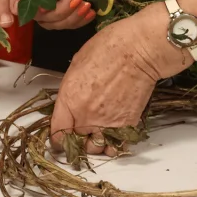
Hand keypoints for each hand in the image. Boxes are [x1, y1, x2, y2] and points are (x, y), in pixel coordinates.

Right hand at [30, 0, 119, 29]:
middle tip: (76, 0)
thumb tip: (40, 3)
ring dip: (71, 18)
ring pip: (55, 20)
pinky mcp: (74, 1)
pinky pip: (70, 20)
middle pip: (40, 13)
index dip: (35, 6)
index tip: (49, 8)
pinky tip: (91, 11)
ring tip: (86, 5)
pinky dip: (80, 20)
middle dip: (58, 13)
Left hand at [50, 6, 185, 155]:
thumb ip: (70, 89)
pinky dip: (113, 144)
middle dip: (77, 137)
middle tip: (82, 127)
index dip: (58, 136)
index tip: (61, 134)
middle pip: (75, 143)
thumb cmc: (110, 48)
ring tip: (98, 131)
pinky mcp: (127, 125)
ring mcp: (107, 124)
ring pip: (95, 149)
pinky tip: (112, 133)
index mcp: (69, 100)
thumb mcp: (77, 64)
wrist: (140, 51)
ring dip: (94, 142)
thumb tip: (70, 100)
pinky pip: (115, 146)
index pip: (57, 134)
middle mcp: (86, 117)